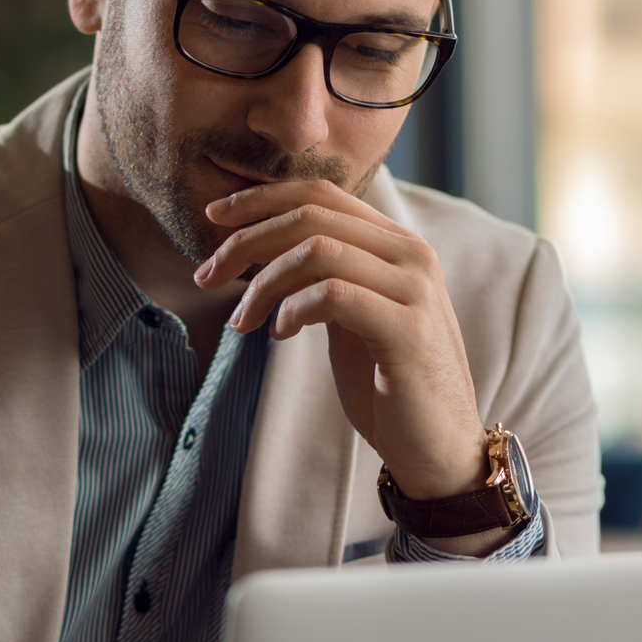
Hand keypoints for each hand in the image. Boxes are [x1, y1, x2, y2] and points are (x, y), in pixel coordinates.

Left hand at [195, 180, 486, 500]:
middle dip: (246, 241)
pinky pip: (333, 295)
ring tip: (241, 321)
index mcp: (397, 245)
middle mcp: (411, 254)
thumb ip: (326, 278)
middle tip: (205, 276)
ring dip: (262, 283)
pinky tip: (280, 334)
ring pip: (317, 250)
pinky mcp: (407, 330)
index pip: (322, 194)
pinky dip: (292, 309)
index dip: (262, 199)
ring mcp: (414, 289)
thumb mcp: (351, 318)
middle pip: (312, 216)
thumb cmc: (388, 386)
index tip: (214, 218)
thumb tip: (265, 252)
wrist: (436, 448)